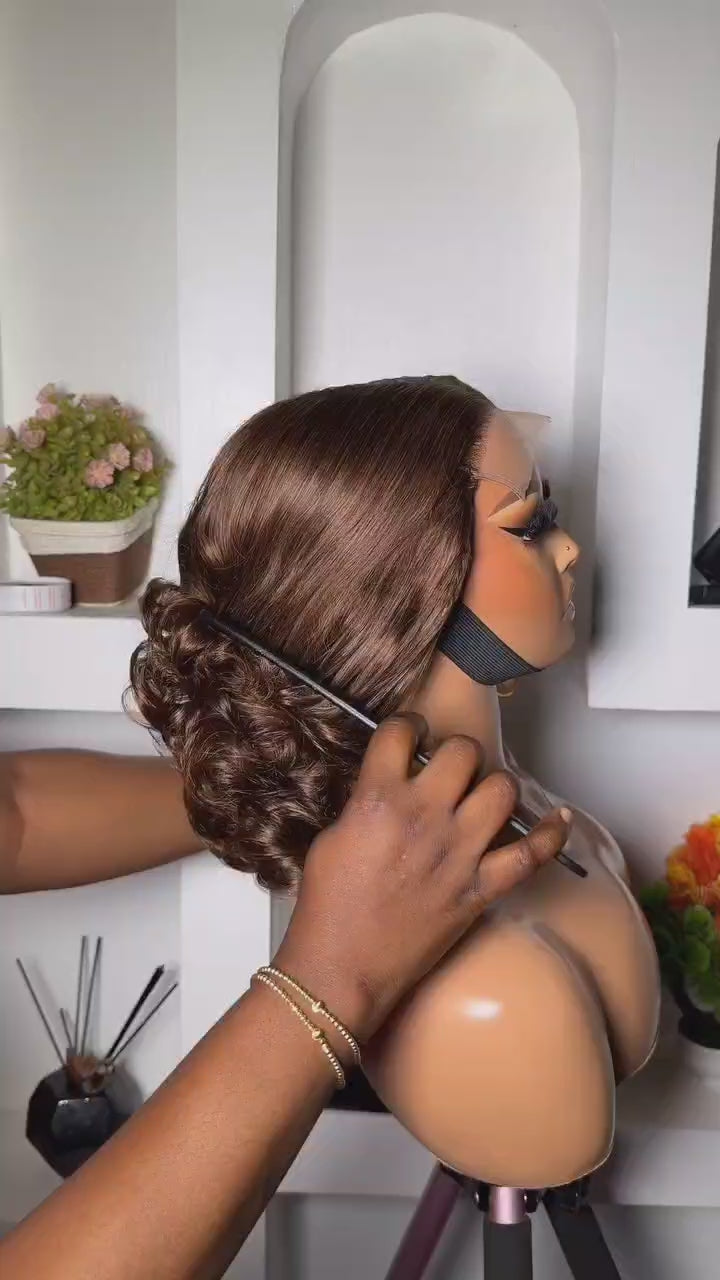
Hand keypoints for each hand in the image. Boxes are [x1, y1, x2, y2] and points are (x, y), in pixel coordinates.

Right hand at [274, 714, 570, 1041]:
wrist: (343, 969)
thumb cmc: (328, 909)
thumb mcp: (332, 837)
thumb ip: (366, 802)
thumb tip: (391, 786)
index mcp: (378, 799)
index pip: (401, 732)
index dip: (407, 726)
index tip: (410, 735)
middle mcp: (425, 816)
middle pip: (463, 751)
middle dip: (455, 754)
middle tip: (447, 769)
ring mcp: (459, 852)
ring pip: (502, 789)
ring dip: (492, 786)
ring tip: (480, 796)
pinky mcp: (481, 888)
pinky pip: (532, 854)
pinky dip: (551, 835)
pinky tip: (560, 819)